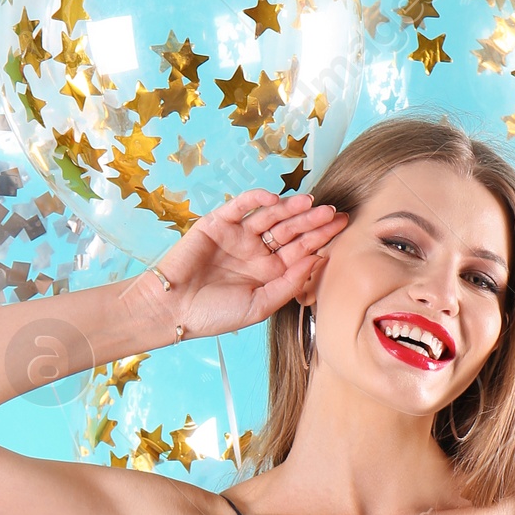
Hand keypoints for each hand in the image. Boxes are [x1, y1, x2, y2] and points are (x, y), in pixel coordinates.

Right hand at [130, 189, 347, 342]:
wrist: (173, 309)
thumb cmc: (214, 314)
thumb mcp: (260, 305)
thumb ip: (289, 284)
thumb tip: (318, 260)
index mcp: (269, 272)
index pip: (301, 249)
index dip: (321, 238)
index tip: (342, 227)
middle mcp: (257, 251)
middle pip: (291, 230)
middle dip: (312, 221)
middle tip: (334, 212)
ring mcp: (238, 235)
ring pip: (271, 216)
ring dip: (290, 208)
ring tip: (311, 203)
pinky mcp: (218, 222)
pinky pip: (241, 206)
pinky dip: (257, 199)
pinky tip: (275, 199)